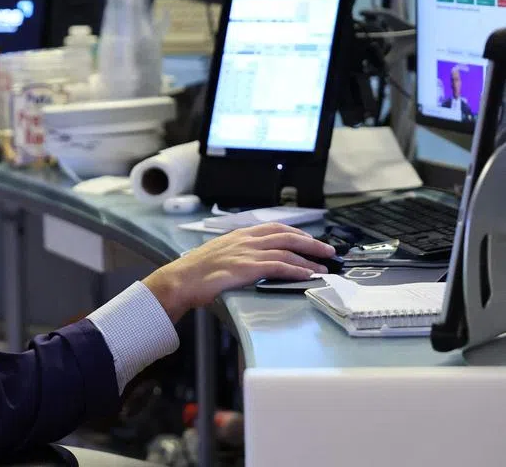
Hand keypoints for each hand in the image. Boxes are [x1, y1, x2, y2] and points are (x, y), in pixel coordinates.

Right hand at [142, 223, 335, 322]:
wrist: (181, 280)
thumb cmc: (195, 272)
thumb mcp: (218, 254)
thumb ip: (237, 253)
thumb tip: (251, 261)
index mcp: (239, 234)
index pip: (274, 227)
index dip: (296, 233)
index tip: (310, 240)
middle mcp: (246, 240)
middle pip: (286, 236)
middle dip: (311, 243)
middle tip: (327, 251)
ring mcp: (247, 253)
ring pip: (287, 251)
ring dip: (309, 259)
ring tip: (323, 267)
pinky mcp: (248, 268)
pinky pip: (280, 266)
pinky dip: (297, 270)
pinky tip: (308, 275)